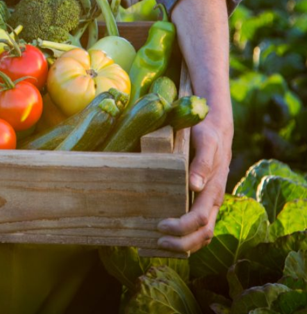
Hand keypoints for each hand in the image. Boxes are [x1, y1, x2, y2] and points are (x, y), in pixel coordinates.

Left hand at [156, 112, 232, 252]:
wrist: (216, 128)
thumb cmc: (207, 133)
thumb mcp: (205, 142)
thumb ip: (202, 162)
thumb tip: (195, 185)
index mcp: (214, 188)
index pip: (201, 218)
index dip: (182, 227)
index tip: (160, 225)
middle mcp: (213, 200)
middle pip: (203, 233)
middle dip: (181, 243)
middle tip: (157, 242)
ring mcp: (209, 203)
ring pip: (203, 234)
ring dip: (183, 245)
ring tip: (158, 245)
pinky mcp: (201, 201)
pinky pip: (198, 227)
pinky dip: (185, 237)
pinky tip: (166, 238)